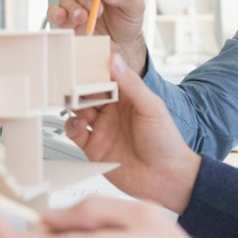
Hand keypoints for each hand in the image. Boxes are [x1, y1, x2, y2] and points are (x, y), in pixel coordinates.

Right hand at [47, 0, 148, 73]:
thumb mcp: (135, 5)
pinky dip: (56, 14)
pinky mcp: (66, 19)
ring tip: (85, 18)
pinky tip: (64, 18)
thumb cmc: (127, 19)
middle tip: (97, 9)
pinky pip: (54, 12)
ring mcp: (73, 2)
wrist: (123, 43)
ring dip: (74, 8)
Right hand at [64, 54, 201, 213]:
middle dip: (79, 85)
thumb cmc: (166, 143)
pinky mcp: (94, 147)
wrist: (166, 179)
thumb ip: (132, 84)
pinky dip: (72, 125)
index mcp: (129, 97)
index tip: (83, 59)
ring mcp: (103, 128)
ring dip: (73, 104)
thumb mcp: (151, 107)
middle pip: (89, 92)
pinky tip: (79, 124)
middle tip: (70, 79)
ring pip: (78, 110)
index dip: (95, 68)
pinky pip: (75, 132)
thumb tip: (114, 61)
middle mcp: (113, 111)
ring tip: (73, 101)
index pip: (107, 76)